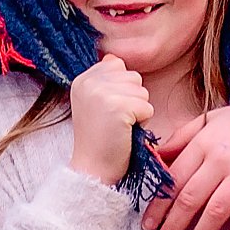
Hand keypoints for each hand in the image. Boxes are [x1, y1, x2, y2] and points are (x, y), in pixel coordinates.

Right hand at [69, 56, 153, 186]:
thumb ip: (103, 79)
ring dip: (138, 111)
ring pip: (142, 92)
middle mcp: (89, 82)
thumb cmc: (99, 139)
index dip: (121, 88)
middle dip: (132, 99)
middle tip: (115, 120)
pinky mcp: (117, 107)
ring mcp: (102, 93)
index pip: (116, 64)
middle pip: (132, 77)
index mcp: (82, 79)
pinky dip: (142, 123)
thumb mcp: (92, 102)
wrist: (92, 170)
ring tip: (120, 127)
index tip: (108, 109)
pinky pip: (147, 108)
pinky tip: (125, 133)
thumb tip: (114, 59)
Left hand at [142, 94, 229, 229]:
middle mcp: (222, 156)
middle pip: (190, 197)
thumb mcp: (210, 120)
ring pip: (217, 209)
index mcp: (204, 141)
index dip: (158, 204)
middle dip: (172, 226)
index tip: (148, 225)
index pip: (174, 178)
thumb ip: (183, 137)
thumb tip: (156, 156)